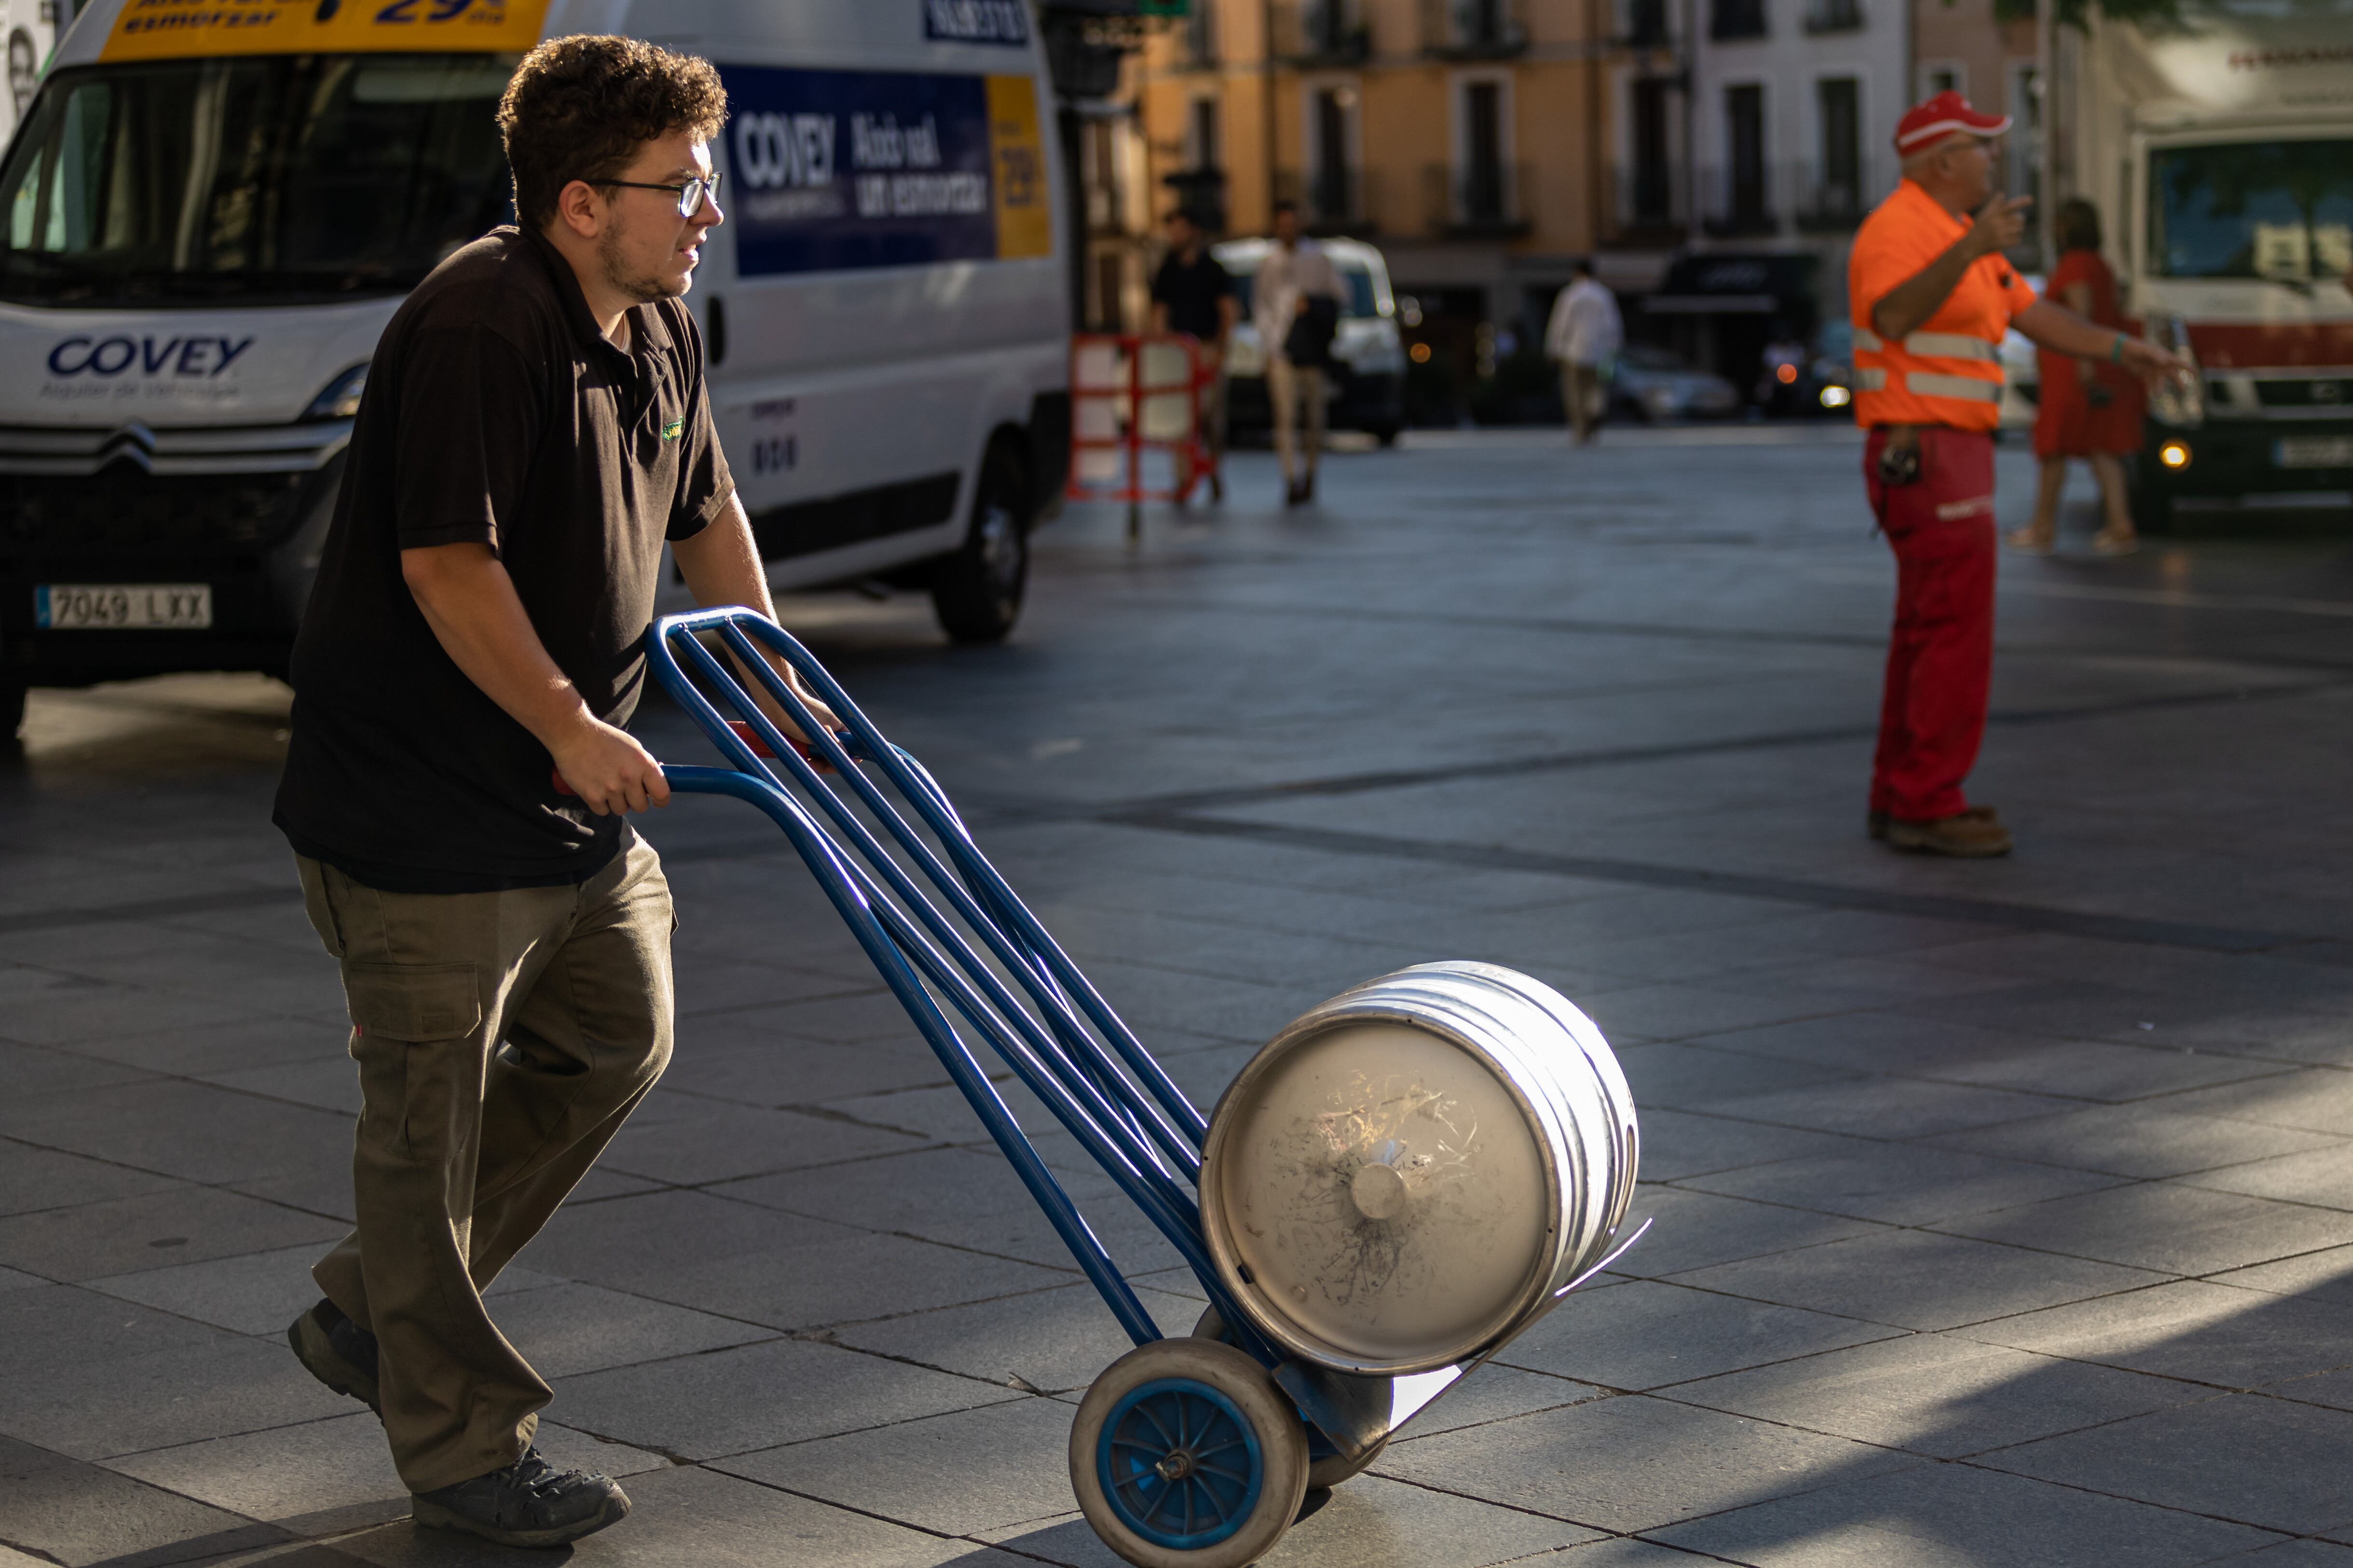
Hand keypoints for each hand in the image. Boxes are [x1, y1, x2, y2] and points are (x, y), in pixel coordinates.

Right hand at [549, 715, 668, 815]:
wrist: (573, 735)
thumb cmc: (604, 739)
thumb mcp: (632, 747)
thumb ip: (645, 766)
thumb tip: (656, 783)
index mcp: (642, 764)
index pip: (662, 793)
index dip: (661, 800)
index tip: (656, 800)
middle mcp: (628, 778)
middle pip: (641, 806)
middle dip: (635, 800)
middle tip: (626, 788)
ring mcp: (610, 789)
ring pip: (622, 810)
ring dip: (617, 802)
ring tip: (608, 785)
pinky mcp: (592, 796)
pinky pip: (603, 811)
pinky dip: (600, 804)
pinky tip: (596, 788)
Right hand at [1967, 194, 2032, 258]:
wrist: (1970, 246)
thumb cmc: (1978, 228)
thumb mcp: (1984, 215)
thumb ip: (1994, 205)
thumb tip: (2002, 193)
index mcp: (1993, 214)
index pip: (2010, 206)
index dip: (2021, 202)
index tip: (2031, 199)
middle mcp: (1996, 223)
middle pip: (2019, 218)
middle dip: (2019, 220)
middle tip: (2017, 221)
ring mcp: (1999, 234)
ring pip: (2019, 229)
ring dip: (2017, 230)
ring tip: (2010, 231)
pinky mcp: (2002, 244)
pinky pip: (2017, 240)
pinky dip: (2015, 240)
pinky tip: (2008, 240)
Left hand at [2117, 334, 2191, 387]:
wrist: (2123, 351)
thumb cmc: (2136, 347)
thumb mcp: (2146, 350)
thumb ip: (2156, 355)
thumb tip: (2165, 362)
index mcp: (2165, 356)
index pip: (2179, 362)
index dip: (2188, 368)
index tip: (2196, 374)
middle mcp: (2161, 364)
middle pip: (2173, 375)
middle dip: (2178, 382)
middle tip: (2184, 391)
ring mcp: (2153, 370)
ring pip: (2160, 381)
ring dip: (2160, 388)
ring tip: (2159, 394)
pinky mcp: (2144, 375)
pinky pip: (2150, 384)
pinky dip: (2151, 390)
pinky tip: (2152, 396)